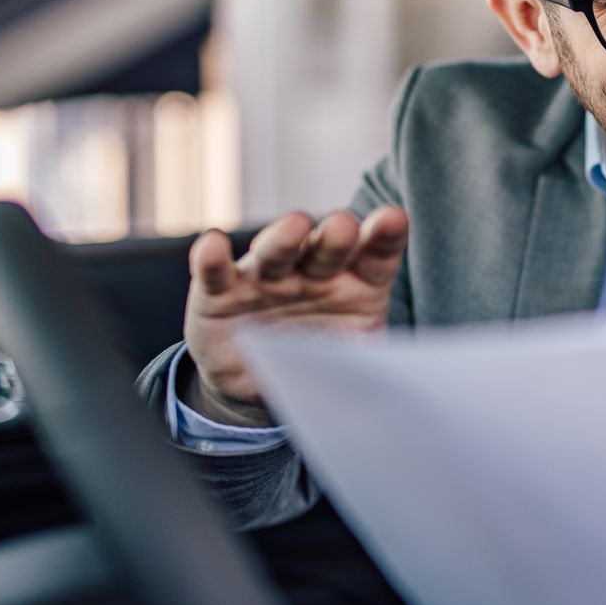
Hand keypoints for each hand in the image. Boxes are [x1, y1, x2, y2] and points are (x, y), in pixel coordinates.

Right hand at [181, 205, 408, 423]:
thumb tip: (380, 368)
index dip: (384, 237)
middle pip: (326, 248)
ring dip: (284, 238)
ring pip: (275, 253)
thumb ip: (368, 361)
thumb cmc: (319, 362)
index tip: (394, 219)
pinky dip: (212, 258)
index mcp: (355, 284)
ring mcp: (266, 279)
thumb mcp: (350, 365)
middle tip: (343, 226)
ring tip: (296, 226)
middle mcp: (312, 272)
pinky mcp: (219, 293)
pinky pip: (215, 273)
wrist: (260, 385)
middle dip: (335, 236)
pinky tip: (213, 243)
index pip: (375, 256)